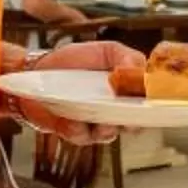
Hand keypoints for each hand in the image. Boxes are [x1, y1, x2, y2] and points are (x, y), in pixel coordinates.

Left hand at [13, 40, 141, 143]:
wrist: (36, 73)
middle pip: (134, 124)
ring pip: (109, 133)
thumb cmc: (71, 61)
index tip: (147, 100)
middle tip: (125, 114)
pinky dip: (77, 128)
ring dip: (104, 126)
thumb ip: (125, 56)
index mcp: (126, 90)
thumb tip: (140, 70)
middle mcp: (114, 109)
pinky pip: (83, 137)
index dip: (151, 104)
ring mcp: (95, 123)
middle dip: (131, 121)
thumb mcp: (103, 51)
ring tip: (95, 116)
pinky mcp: (76, 132)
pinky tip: (69, 118)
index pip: (147, 101)